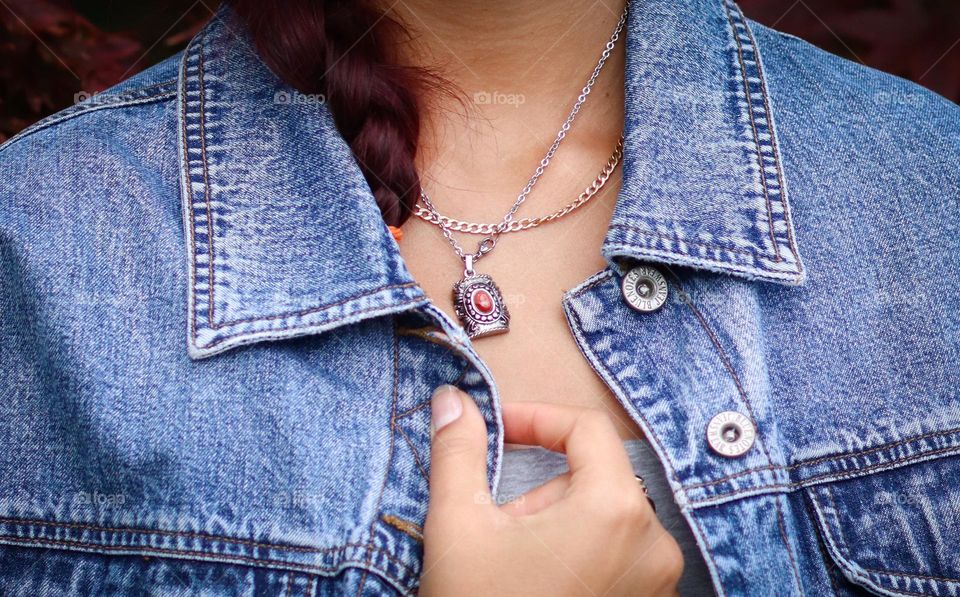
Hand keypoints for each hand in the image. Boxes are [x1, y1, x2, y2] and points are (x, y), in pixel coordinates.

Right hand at [419, 385, 682, 596]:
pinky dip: (577, 552)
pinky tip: (539, 582)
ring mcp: (657, 581)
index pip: (585, 428)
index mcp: (614, 510)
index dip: (537, 418)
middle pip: (593, 477)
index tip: (499, 430)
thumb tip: (454, 400)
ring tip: (515, 562)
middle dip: (539, 489)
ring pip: (602, 517)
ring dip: (555, 523)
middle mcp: (653, 542)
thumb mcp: (459, 524)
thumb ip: (460, 450)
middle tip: (498, 522)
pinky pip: (616, 553)